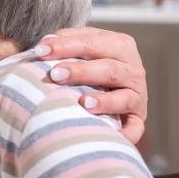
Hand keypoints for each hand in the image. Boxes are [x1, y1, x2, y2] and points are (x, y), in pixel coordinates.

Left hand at [33, 27, 146, 143]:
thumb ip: (67, 44)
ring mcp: (137, 95)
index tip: (40, 50)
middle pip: (108, 68)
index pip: (92, 41)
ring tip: (83, 103)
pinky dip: (126, 133)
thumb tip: (45, 43)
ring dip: (104, 101)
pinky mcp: (138, 118)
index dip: (66, 45)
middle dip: (81, 71)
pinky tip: (112, 135)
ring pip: (124, 97)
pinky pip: (135, 127)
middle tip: (55, 74)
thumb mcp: (83, 51)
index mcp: (119, 45)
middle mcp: (132, 69)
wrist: (115, 91)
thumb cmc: (90, 67)